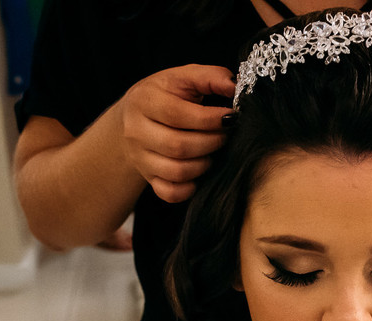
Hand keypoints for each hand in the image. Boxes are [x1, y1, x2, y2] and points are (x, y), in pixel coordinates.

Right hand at [118, 64, 236, 202]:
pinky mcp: (148, 178)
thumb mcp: (184, 77)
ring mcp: (140, 158)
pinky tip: (199, 172)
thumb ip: (210, 77)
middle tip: (225, 135)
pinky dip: (189, 188)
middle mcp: (136, 131)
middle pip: (178, 146)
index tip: (231, 117)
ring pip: (177, 171)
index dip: (210, 119)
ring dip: (204, 164)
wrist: (136, 117)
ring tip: (213, 151)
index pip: (177, 114)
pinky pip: (170, 193)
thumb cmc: (166, 95)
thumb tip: (234, 86)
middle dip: (211, 142)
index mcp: (144, 101)